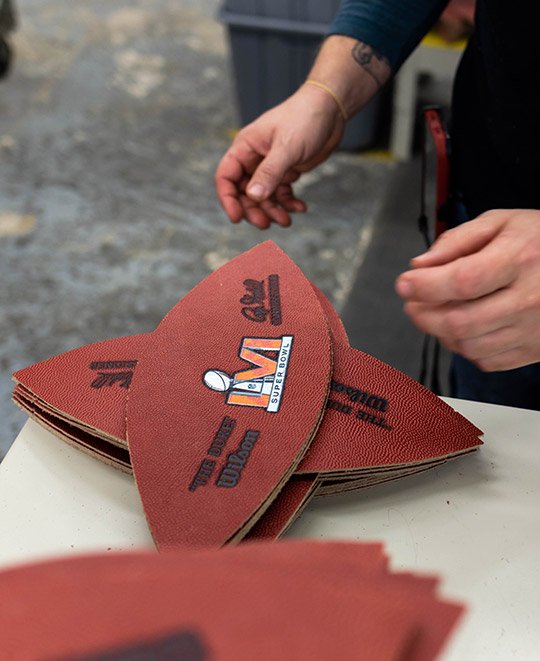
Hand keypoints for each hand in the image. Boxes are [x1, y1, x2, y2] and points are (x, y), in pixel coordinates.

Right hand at [215, 84, 343, 228]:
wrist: (331, 110)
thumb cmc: (305, 119)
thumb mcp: (286, 147)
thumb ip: (269, 173)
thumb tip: (253, 197)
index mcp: (245, 147)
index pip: (226, 177)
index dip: (228, 199)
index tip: (237, 218)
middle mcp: (254, 158)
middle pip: (243, 192)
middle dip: (253, 210)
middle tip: (266, 224)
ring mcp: (270, 166)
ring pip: (263, 197)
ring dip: (272, 211)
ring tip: (286, 221)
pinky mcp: (287, 171)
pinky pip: (281, 194)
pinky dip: (288, 203)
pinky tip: (300, 208)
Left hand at [395, 209, 539, 370]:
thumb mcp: (501, 222)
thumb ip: (457, 240)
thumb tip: (421, 264)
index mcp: (520, 259)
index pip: (463, 280)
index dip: (426, 286)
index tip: (405, 283)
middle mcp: (529, 298)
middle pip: (461, 321)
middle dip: (423, 315)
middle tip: (413, 302)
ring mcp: (532, 329)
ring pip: (470, 346)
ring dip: (439, 333)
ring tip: (434, 313)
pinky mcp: (533, 349)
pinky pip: (487, 361)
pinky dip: (463, 349)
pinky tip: (461, 329)